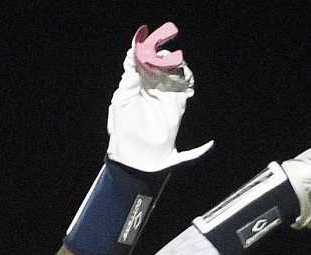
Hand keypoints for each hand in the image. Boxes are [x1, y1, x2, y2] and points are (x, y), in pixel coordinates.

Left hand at [106, 22, 211, 171]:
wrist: (140, 155)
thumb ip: (129, 80)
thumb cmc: (125, 129)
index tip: (145, 43)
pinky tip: (185, 76)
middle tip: (162, 55)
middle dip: (161, 54)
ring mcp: (164, 94)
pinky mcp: (177, 104)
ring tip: (174, 63)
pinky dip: (188, 77)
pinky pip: (185, 85)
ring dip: (175, 63)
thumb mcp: (122, 101)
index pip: (139, 61)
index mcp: (133, 83)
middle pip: (158, 62)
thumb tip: (135, 59)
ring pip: (173, 70)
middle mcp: (149, 86)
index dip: (142, 50)